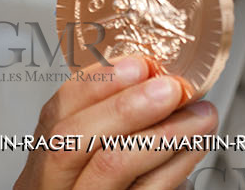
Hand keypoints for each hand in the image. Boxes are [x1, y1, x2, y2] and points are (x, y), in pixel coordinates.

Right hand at [15, 56, 217, 189]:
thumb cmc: (99, 185)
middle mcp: (54, 183)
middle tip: (171, 89)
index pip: (56, 112)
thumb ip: (109, 119)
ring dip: (164, 133)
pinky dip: (176, 165)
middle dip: (126, 107)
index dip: (96, 84)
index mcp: (44, 157)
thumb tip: (156, 77)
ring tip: (200, 116)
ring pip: (112, 167)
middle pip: (73, 141)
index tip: (138, 65)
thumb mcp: (89, 153)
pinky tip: (195, 147)